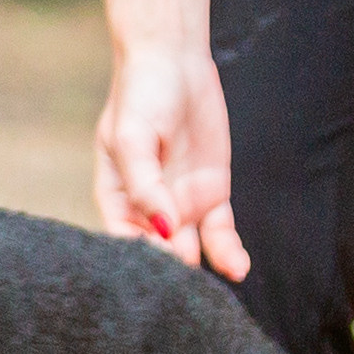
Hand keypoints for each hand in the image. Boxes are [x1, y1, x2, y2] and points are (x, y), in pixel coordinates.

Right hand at [95, 41, 249, 282]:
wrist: (175, 60)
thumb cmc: (141, 94)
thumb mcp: (133, 138)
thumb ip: (145, 185)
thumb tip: (164, 228)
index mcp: (116, 195)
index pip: (124, 240)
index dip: (140, 259)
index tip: (159, 272)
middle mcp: (148, 206)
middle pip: (159, 250)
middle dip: (173, 273)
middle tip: (190, 293)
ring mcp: (181, 202)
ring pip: (192, 247)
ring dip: (202, 270)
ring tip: (215, 289)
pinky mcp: (212, 194)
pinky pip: (220, 232)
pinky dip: (228, 252)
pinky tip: (237, 268)